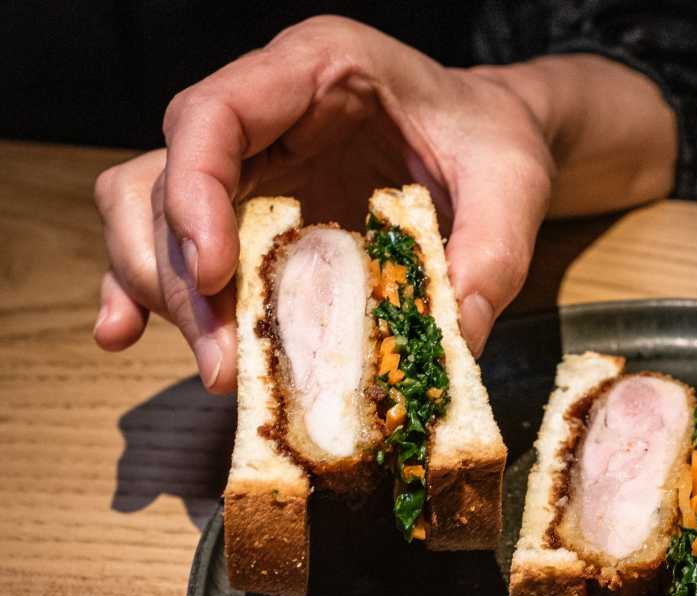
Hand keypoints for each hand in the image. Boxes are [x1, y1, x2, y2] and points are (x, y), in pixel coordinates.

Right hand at [93, 16, 555, 391]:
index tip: (217, 273)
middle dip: (185, 277)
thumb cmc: (496, 143)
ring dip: (164, 291)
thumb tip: (454, 341)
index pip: (213, 113)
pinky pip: (169, 238)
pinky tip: (123, 335)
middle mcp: (264, 109)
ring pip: (147, 209)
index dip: (194, 191)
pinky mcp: (246, 205)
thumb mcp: (513, 186)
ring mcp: (248, 158)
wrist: (493, 138)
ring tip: (218, 366)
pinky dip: (144, 288)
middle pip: (166, 177)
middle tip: (228, 362)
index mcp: (318, 69)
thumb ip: (492, 255)